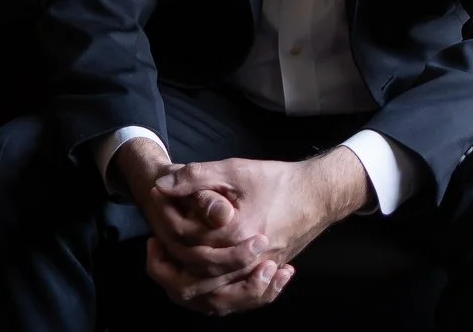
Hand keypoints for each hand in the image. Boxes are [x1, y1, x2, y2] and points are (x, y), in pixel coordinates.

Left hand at [149, 151, 367, 310]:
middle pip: (194, 282)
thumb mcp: (235, 170)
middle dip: (167, 269)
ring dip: (187, 287)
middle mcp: (245, 263)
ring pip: (214, 299)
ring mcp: (257, 274)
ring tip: (172, 266)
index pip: (187, 245)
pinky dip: (216, 298)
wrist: (318, 195)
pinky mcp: (265, 277)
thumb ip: (197, 177)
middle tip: (154, 248)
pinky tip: (203, 284)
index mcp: (235, 236)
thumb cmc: (278, 181)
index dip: (165, 229)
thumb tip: (161, 186)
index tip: (154, 214)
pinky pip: (236, 301)